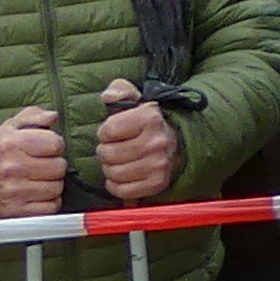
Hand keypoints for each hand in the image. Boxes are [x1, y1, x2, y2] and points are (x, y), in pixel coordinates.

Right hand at [0, 105, 67, 218]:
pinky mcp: (17, 212)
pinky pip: (51, 207)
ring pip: (57, 188)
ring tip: (36, 181)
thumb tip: (53, 116)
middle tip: (40, 166)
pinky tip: (35, 196)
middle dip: (53, 166)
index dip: (53, 146)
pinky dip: (47, 203)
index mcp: (12, 143)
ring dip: (51, 185)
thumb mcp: (10, 128)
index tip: (44, 149)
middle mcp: (13, 167)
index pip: (56, 144)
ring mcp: (14, 191)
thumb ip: (34, 116)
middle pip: (60, 167)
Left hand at [94, 79, 180, 204]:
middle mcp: (157, 142)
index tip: (114, 132)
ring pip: (112, 173)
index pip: (107, 131)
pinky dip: (116, 185)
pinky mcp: (157, 184)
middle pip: (107, 154)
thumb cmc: (145, 121)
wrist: (175, 142)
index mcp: (150, 118)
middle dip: (106, 151)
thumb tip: (107, 97)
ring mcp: (159, 165)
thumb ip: (118, 90)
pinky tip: (123, 175)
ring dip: (110, 168)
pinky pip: (121, 190)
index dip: (104, 133)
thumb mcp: (134, 98)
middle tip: (115, 148)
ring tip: (120, 160)